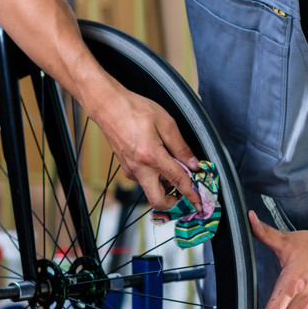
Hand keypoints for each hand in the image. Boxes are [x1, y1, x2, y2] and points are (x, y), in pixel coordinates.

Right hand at [89, 83, 201, 210]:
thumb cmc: (134, 109)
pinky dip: (153, 176)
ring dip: (164, 186)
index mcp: (151, 156)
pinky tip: (157, 160)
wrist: (108, 106)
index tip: (199, 203)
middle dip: (173, 201)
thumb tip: (193, 164)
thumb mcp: (165, 122)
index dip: (191, 193)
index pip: (177, 180)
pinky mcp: (125, 167)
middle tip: (184, 190)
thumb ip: (180, 146)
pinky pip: (142, 179)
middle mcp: (139, 168)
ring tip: (172, 166)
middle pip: (158, 200)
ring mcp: (130, 169)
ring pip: (150, 189)